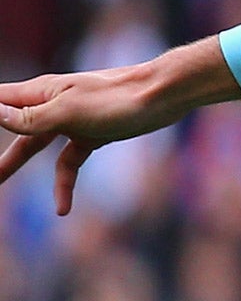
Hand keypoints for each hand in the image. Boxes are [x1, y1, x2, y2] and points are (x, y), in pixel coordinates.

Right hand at [0, 39, 240, 214]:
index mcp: (41, 92)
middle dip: (1, 150)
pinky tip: (62, 209)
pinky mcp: (93, 133)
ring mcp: (73, 119)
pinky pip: (69, 161)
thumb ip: (30, 117)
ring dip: (15, 163)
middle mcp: (52, 103)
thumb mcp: (69, 111)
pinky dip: (63, 183)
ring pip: (36, 145)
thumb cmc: (118, 98)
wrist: (165, 95)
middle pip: (13, 126)